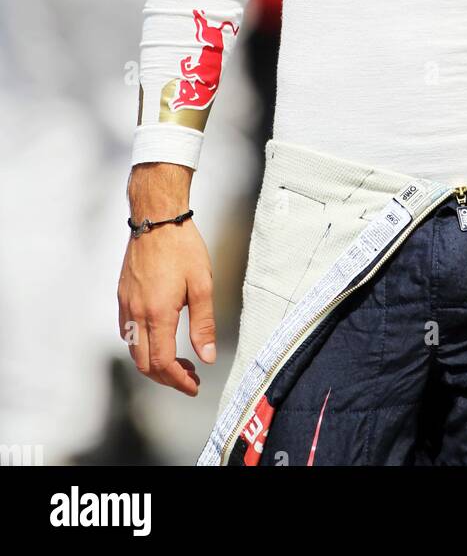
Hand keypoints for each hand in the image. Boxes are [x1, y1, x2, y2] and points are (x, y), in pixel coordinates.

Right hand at [118, 215, 215, 394]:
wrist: (157, 217)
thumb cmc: (183, 247)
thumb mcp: (202, 285)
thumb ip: (203, 324)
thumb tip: (207, 357)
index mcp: (158, 312)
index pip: (162, 363)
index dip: (178, 381)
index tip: (194, 385)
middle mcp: (136, 313)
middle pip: (144, 363)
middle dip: (166, 377)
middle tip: (190, 376)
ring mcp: (126, 304)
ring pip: (133, 350)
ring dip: (153, 363)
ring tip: (179, 359)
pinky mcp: (123, 296)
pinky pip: (127, 332)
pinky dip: (142, 346)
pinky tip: (161, 337)